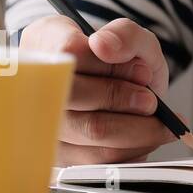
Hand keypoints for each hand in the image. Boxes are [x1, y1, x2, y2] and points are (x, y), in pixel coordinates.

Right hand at [20, 16, 178, 164]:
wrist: (107, 87)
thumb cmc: (113, 61)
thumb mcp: (127, 36)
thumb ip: (123, 33)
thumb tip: (104, 46)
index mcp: (46, 43)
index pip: (71, 52)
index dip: (111, 66)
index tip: (142, 71)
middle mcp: (35, 84)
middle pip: (77, 95)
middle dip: (125, 101)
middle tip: (151, 101)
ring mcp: (44, 123)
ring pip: (93, 131)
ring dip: (137, 129)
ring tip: (156, 120)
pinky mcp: (61, 153)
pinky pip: (100, 158)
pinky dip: (132, 150)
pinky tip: (144, 138)